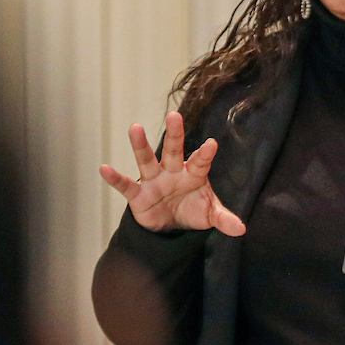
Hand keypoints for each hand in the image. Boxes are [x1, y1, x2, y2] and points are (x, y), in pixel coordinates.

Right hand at [97, 111, 246, 235]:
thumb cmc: (192, 210)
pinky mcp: (138, 195)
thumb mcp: (210, 215)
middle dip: (175, 135)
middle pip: (173, 150)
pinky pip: (126, 185)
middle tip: (174, 115)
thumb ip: (224, 219)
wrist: (171, 226)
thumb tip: (241, 229)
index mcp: (193, 174)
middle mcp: (172, 172)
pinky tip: (104, 168)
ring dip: (140, 145)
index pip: (200, 162)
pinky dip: (115, 178)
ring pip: (147, 160)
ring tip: (135, 127)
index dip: (205, 154)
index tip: (211, 144)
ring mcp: (154, 181)